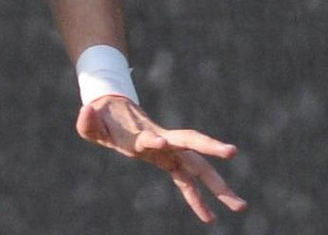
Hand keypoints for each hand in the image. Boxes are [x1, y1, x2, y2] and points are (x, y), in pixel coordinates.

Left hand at [75, 95, 247, 222]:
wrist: (114, 113)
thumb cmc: (101, 119)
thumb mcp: (90, 121)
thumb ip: (88, 119)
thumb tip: (89, 110)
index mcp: (140, 134)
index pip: (150, 138)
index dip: (152, 142)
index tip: (158, 142)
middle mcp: (161, 141)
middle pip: (189, 144)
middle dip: (209, 148)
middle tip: (232, 151)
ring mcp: (168, 152)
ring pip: (197, 166)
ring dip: (218, 185)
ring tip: (240, 204)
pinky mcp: (169, 162)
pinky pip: (187, 183)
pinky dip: (197, 198)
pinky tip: (209, 217)